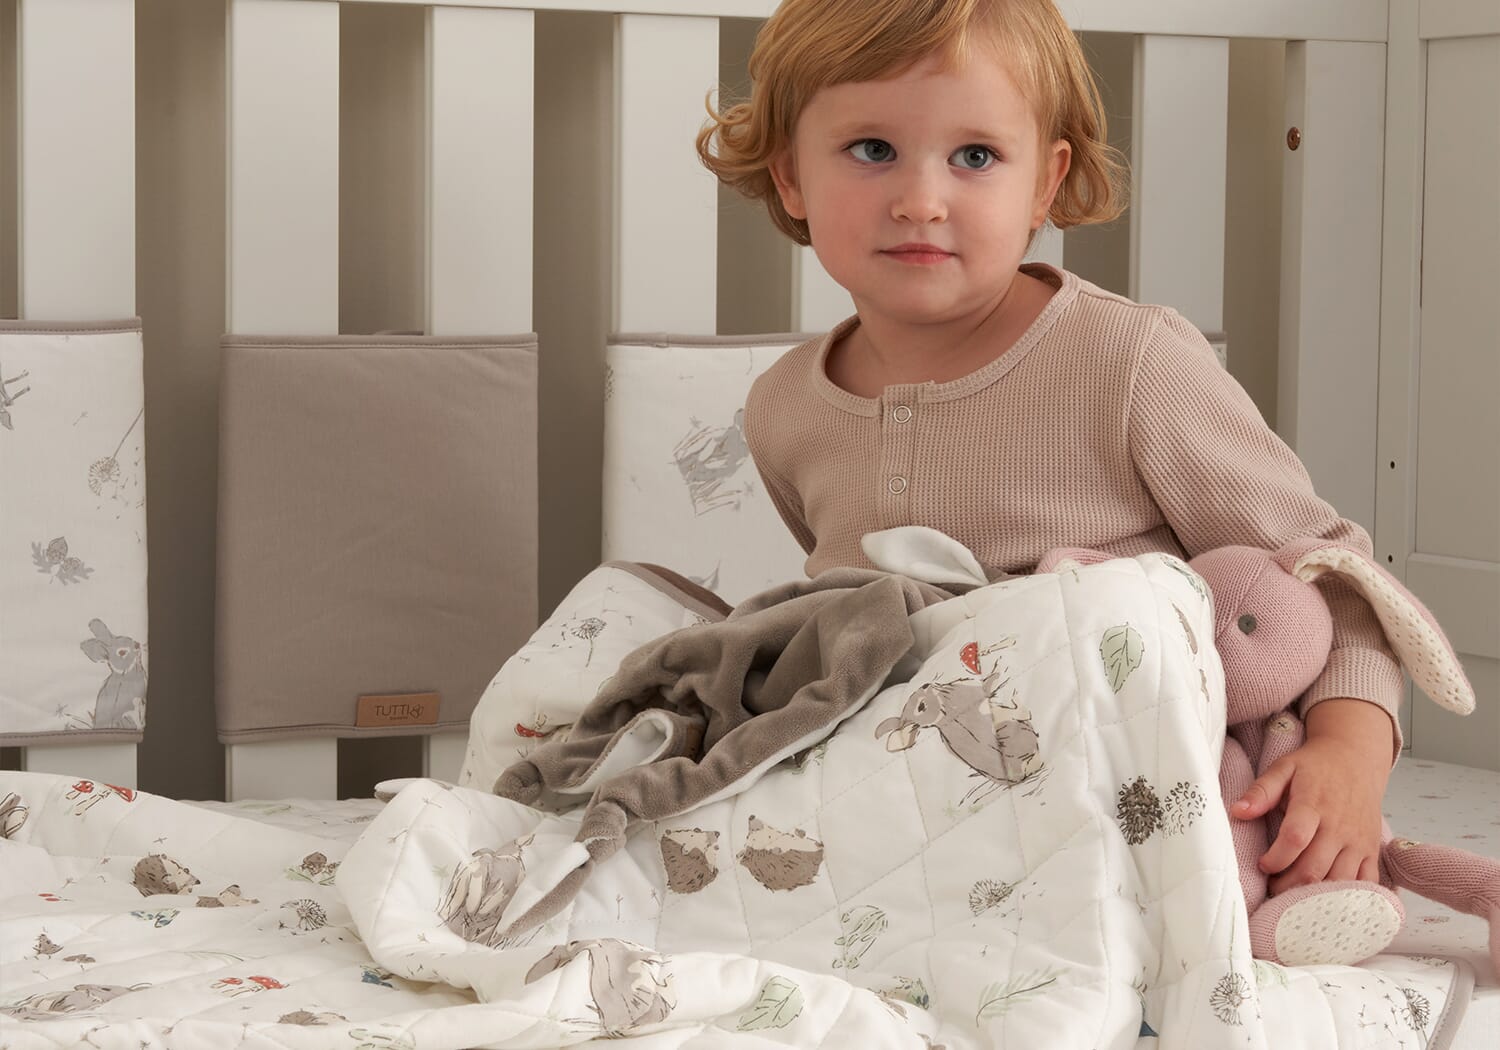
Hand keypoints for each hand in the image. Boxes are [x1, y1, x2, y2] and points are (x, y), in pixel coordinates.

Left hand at [1231, 698, 1393, 894]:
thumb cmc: (1317, 767)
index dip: (1276, 859)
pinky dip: (1348, 897)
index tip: (1262, 865)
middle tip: (1273, 887)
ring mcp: (1358, 841)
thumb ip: (1261, 791)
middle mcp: (1339, 826)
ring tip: (1294, 894)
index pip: (1295, 839)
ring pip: (1338, 881)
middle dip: (1288, 885)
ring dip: (1314, 895)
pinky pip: (1366, 883)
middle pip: (1314, 868)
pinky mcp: (1372, 850)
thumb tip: (1237, 811)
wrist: (1357, 758)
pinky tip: (1327, 899)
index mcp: (1314, 804)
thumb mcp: (1284, 768)